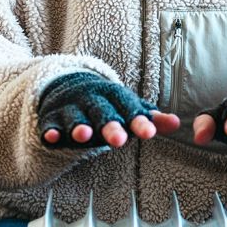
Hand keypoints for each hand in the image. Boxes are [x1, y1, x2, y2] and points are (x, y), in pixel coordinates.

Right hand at [38, 72, 179, 148]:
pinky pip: (51, 124)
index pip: (129, 108)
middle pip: (102, 112)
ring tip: (82, 136)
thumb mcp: (127, 108)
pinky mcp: (53, 117)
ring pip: (76, 117)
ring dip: (79, 126)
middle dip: (109, 125)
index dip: (139, 120)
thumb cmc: (107, 104)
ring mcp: (72, 108)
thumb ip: (150, 118)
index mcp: (114, 97)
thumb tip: (176, 123)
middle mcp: (93, 100)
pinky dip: (51, 131)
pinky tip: (51, 138)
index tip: (149, 133)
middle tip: (119, 140)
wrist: (69, 86)